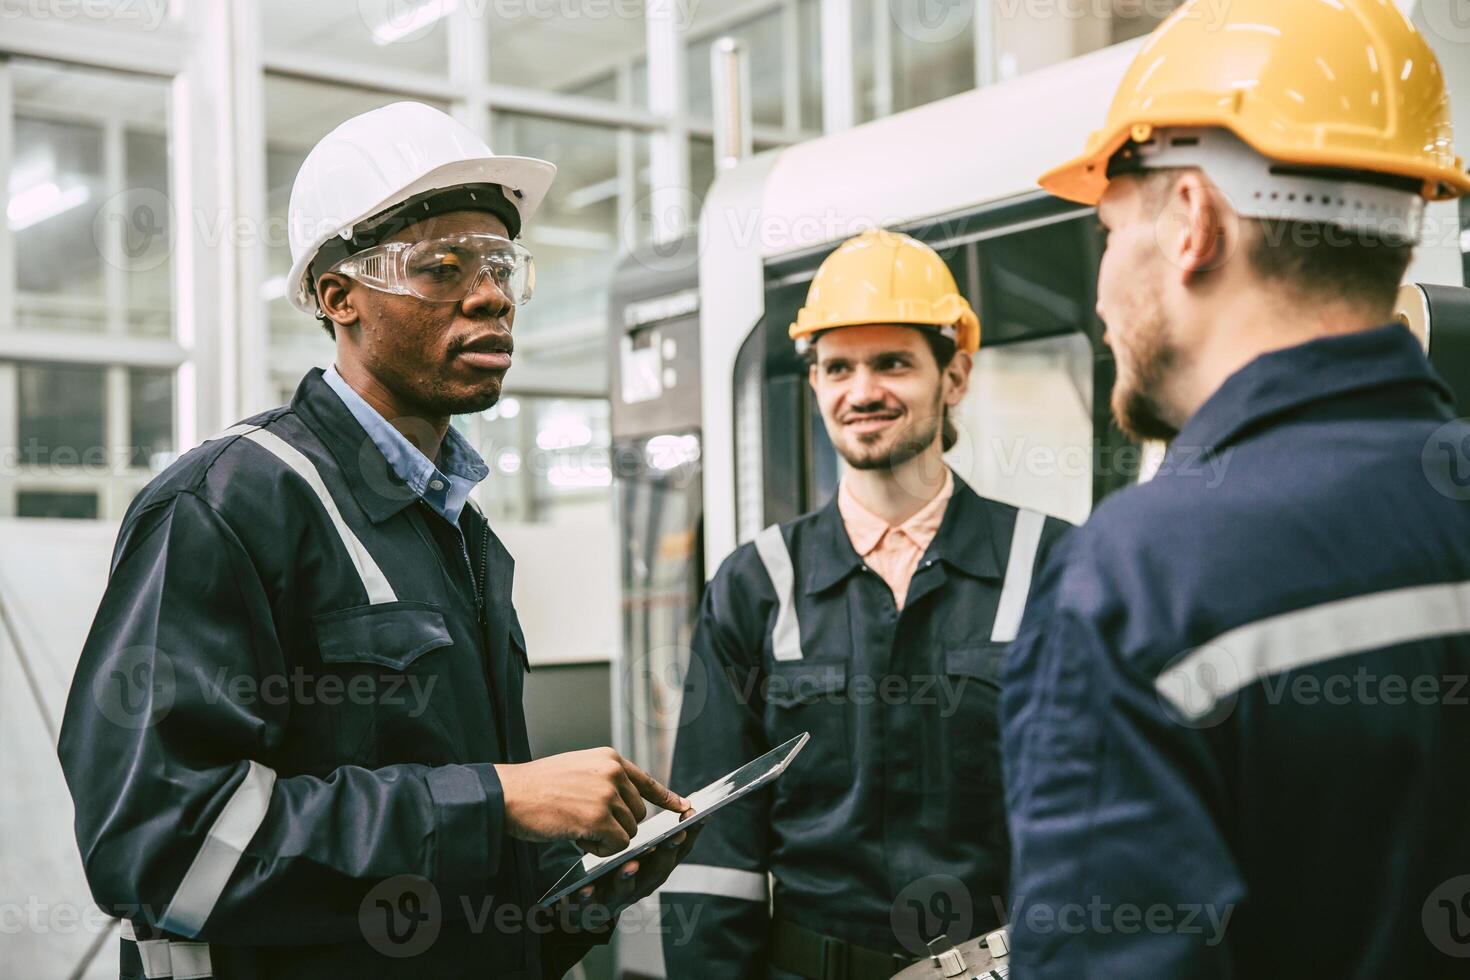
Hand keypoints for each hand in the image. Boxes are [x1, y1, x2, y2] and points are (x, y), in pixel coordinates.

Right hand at [495, 747, 689, 856]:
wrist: (509, 794)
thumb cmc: (538, 786)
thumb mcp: (578, 770)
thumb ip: (605, 780)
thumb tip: (628, 805)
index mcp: (610, 758)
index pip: (647, 780)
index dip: (666, 797)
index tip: (684, 807)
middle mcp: (613, 772)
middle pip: (638, 813)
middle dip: (617, 826)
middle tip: (585, 822)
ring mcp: (607, 794)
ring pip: (629, 831)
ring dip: (606, 839)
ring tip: (576, 826)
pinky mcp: (599, 818)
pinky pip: (617, 845)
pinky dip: (600, 850)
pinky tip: (578, 838)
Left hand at [556, 809, 703, 927]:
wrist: (589, 898)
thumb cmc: (619, 865)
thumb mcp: (640, 846)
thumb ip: (650, 826)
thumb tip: (675, 797)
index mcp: (657, 865)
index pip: (679, 849)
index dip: (691, 833)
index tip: (696, 816)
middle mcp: (644, 881)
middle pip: (660, 869)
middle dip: (668, 852)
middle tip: (674, 836)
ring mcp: (622, 895)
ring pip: (629, 888)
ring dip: (630, 877)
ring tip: (630, 865)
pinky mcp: (597, 905)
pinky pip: (594, 902)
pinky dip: (592, 895)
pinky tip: (585, 889)